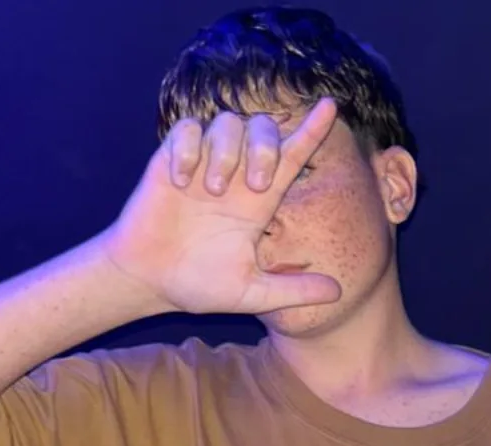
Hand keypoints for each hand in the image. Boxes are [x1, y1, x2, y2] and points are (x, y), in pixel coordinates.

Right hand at [98, 99, 341, 315]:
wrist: (151, 281)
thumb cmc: (200, 285)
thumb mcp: (254, 293)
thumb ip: (295, 290)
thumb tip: (339, 292)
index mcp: (259, 202)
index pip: (292, 157)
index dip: (312, 131)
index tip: (331, 108)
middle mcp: (236, 177)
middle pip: (264, 128)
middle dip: (266, 148)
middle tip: (254, 185)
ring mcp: (203, 165)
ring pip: (228, 123)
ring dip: (226, 152)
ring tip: (212, 191)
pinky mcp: (170, 160)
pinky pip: (187, 129)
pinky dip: (188, 149)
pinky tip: (182, 182)